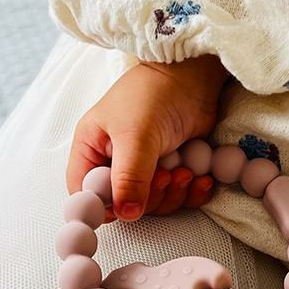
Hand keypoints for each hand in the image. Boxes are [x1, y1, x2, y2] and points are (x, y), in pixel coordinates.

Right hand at [67, 55, 226, 220]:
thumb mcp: (136, 135)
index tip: (128, 208)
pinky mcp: (174, 167)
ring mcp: (146, 166)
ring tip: (186, 171)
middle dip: (151, 197)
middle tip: (168, 176)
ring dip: (174, 195)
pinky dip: (192, 193)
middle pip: (125, 204)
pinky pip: (180, 196)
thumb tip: (126, 214)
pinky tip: (202, 179)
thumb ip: (129, 176)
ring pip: (155, 203)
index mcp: (92, 149)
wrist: (194, 75)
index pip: (86, 193)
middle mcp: (116, 161)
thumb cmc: (154, 95)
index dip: (104, 207)